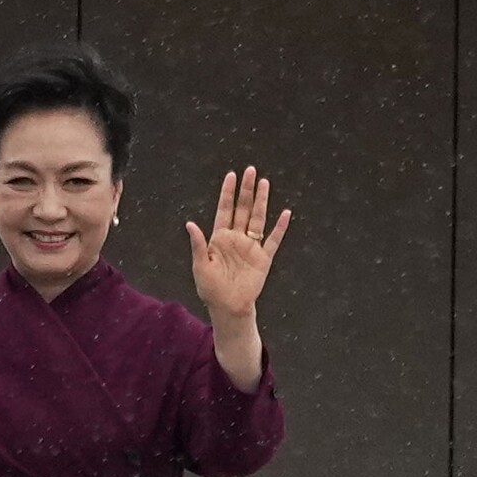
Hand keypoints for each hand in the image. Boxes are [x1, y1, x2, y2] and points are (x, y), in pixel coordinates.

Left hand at [186, 166, 290, 319]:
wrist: (227, 307)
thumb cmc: (210, 289)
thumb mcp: (200, 266)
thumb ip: (198, 244)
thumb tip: (190, 223)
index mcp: (219, 239)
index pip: (224, 210)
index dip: (227, 193)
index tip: (231, 176)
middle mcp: (236, 238)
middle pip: (243, 209)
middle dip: (246, 190)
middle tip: (250, 170)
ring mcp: (251, 247)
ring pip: (258, 218)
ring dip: (261, 201)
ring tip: (264, 182)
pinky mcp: (263, 258)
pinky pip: (273, 240)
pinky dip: (280, 227)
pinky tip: (285, 213)